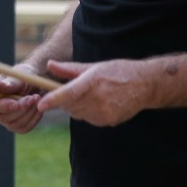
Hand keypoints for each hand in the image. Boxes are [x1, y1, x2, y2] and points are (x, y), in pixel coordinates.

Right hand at [0, 64, 45, 133]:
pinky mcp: (18, 126)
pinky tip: (38, 107)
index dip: (2, 106)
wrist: (36, 83)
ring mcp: (7, 120)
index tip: (16, 103)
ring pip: (16, 124)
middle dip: (21, 109)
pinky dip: (34, 118)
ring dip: (29, 112)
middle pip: (4, 118)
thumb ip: (10, 83)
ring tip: (37, 98)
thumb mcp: (19, 75)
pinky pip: (25, 127)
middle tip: (32, 97)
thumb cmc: (24, 76)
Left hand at [37, 59, 157, 126]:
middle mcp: (98, 99)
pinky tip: (99, 103)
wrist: (145, 85)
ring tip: (90, 95)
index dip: (53, 99)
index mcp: (93, 81)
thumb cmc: (118, 71)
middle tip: (73, 90)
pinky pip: (89, 119)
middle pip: (70, 105)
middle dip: (65, 100)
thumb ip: (70, 69)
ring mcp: (104, 112)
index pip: (68, 93)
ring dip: (77, 107)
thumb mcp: (94, 66)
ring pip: (78, 114)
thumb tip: (50, 64)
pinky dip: (88, 113)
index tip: (41, 103)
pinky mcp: (109, 121)